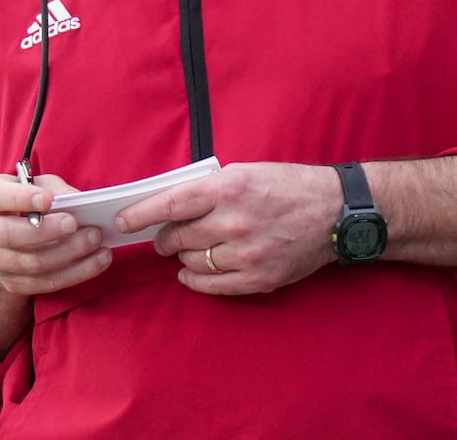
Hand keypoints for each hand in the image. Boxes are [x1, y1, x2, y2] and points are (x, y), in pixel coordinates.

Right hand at [0, 172, 111, 299]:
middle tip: (75, 223)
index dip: (21, 199)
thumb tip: (78, 200)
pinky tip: (97, 261)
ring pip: (31, 263)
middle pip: (9, 235)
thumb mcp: (36, 184)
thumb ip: (54, 188)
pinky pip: (45, 283)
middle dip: (46, 231)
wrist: (3, 236)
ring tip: (95, 240)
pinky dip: (75, 273)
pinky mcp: (12, 283)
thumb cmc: (25, 201)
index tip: (48, 199)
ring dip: (67, 253)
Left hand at [114, 162, 340, 295]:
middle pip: (177, 238)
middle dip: (165, 238)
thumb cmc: (287, 186)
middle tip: (166, 236)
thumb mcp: (245, 172)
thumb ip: (207, 189)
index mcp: (229, 188)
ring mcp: (246, 253)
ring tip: (188, 249)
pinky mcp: (258, 278)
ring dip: (182, 257)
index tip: (122, 221)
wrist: (334, 212)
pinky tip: (191, 272)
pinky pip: (211, 285)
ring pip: (191, 262)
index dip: (140, 214)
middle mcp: (234, 222)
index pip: (170, 204)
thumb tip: (168, 205)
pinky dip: (194, 279)